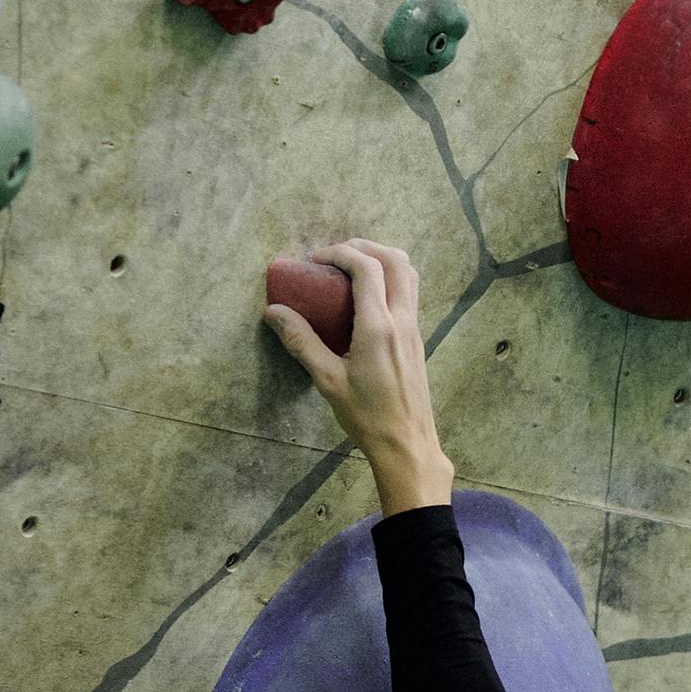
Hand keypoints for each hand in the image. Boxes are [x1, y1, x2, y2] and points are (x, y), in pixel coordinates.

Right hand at [264, 235, 450, 515]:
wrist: (407, 444)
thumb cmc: (366, 417)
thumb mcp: (327, 380)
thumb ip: (301, 342)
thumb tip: (273, 313)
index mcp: (379, 327)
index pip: (366, 267)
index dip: (339, 253)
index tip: (314, 261)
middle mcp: (402, 319)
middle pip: (393, 259)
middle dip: (362, 247)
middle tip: (333, 257)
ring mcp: (414, 326)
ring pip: (407, 272)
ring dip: (380, 258)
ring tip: (350, 268)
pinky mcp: (418, 336)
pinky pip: (409, 291)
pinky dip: (390, 277)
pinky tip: (366, 294)